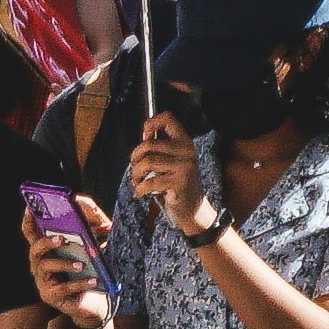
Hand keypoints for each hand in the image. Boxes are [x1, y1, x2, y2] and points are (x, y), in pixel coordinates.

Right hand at [25, 200, 118, 328]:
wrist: (93, 303)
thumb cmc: (89, 272)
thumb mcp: (91, 250)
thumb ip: (92, 233)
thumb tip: (99, 216)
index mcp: (46, 251)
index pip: (31, 233)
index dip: (28, 220)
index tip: (31, 208)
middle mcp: (40, 265)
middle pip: (34, 249)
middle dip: (46, 242)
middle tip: (62, 239)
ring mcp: (43, 281)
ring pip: (46, 267)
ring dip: (64, 264)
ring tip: (81, 264)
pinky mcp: (52, 296)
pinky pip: (63, 288)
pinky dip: (79, 284)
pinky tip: (93, 281)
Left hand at [126, 112, 214, 234]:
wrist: (193, 210)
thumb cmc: (176, 184)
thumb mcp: (172, 162)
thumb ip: (161, 148)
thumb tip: (144, 133)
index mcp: (184, 142)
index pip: (168, 118)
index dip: (150, 124)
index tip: (144, 138)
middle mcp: (187, 151)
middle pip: (149, 144)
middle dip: (134, 157)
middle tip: (135, 169)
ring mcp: (185, 167)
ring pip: (147, 162)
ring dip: (135, 174)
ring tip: (137, 182)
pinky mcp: (180, 183)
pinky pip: (150, 181)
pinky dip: (139, 188)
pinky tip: (140, 193)